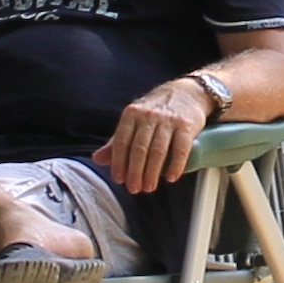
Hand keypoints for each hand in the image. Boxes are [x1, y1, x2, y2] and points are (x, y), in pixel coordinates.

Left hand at [98, 76, 216, 195]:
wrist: (186, 93)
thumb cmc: (155, 112)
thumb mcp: (133, 122)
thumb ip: (116, 142)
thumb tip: (96, 159)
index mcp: (131, 114)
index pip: (122, 142)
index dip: (119, 163)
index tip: (119, 179)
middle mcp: (149, 115)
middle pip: (139, 149)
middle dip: (135, 172)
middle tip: (134, 189)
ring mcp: (169, 119)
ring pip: (158, 150)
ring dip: (152, 172)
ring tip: (149, 187)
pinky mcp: (187, 125)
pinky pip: (181, 148)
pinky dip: (176, 165)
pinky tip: (171, 177)